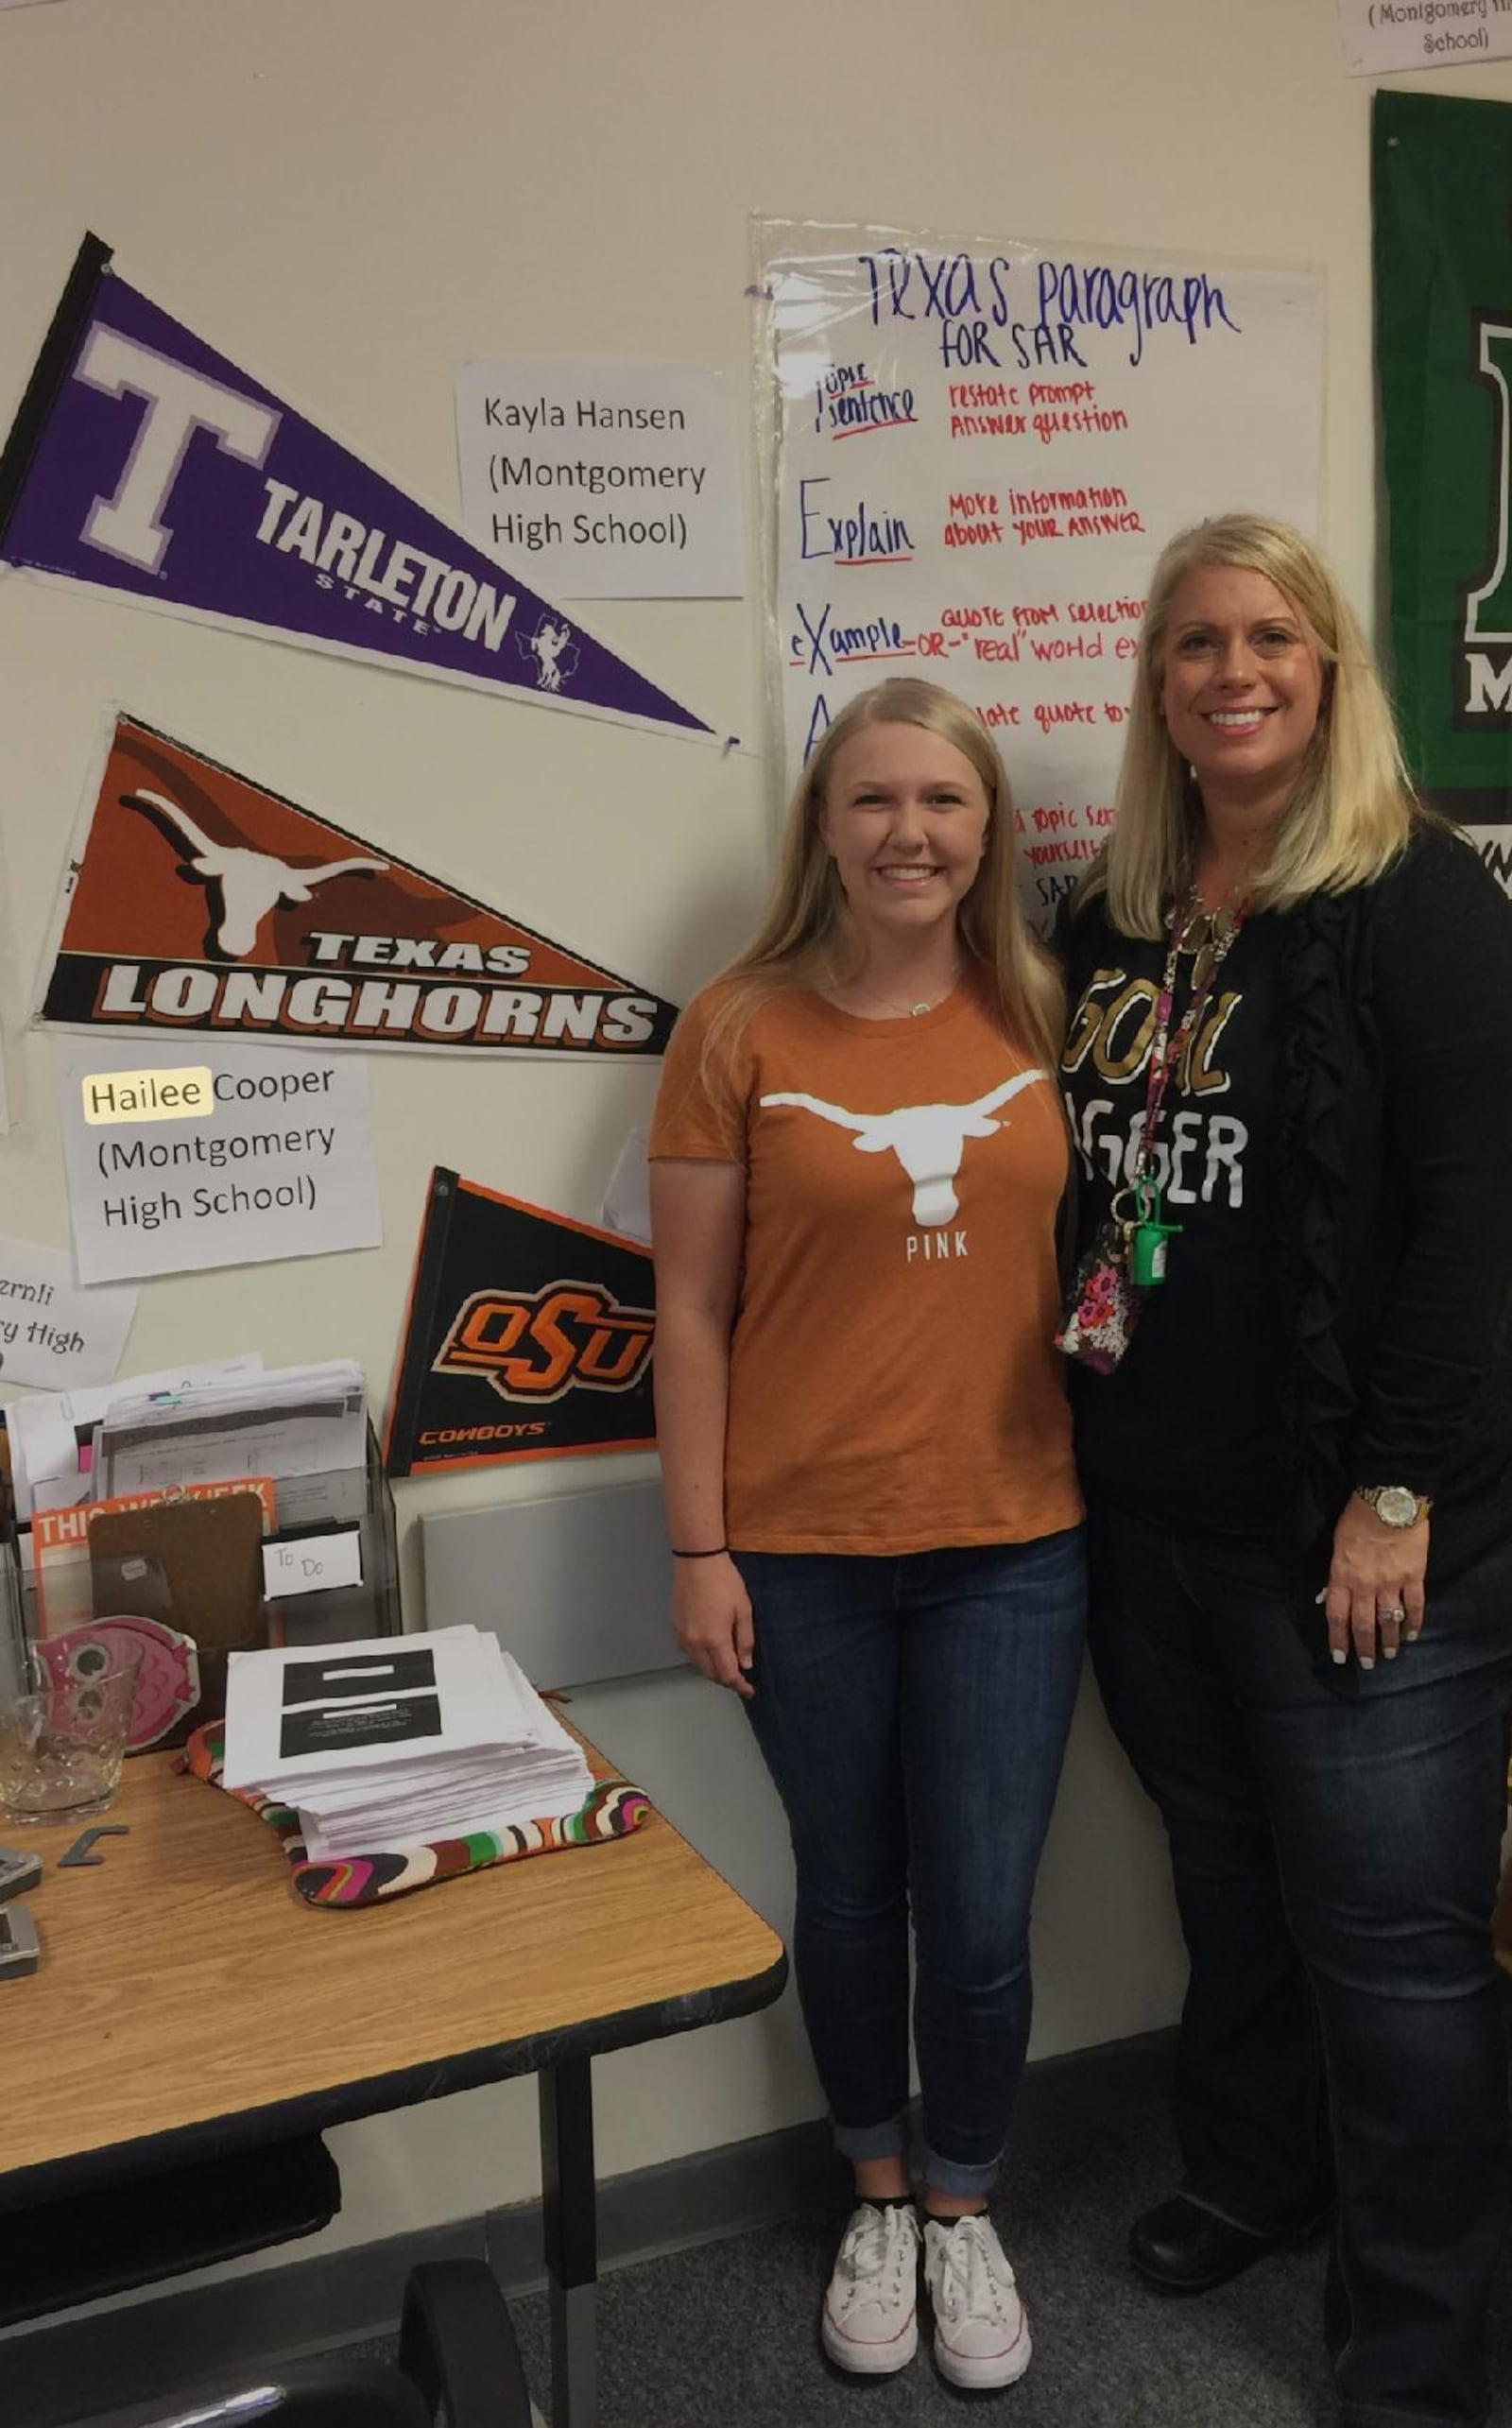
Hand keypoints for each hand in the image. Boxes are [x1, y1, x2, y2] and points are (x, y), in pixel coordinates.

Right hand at [672, 1553, 754, 1696]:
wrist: (697, 1560)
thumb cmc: (725, 1582)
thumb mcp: (743, 1609)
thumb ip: (745, 1640)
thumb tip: (745, 1665)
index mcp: (715, 1639)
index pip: (728, 1673)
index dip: (740, 1685)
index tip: (750, 1690)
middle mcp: (695, 1643)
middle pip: (710, 1673)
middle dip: (726, 1679)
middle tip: (741, 1678)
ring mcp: (682, 1636)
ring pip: (698, 1664)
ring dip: (712, 1669)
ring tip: (727, 1665)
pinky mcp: (675, 1627)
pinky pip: (688, 1652)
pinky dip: (701, 1658)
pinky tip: (710, 1650)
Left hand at [1322, 1496, 1428, 1668]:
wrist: (1388, 1501)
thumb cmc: (1357, 1519)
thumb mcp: (1336, 1546)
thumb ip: (1335, 1573)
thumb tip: (1328, 1595)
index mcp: (1342, 1576)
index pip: (1336, 1615)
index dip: (1338, 1639)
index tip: (1339, 1656)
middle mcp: (1365, 1585)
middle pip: (1363, 1624)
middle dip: (1364, 1648)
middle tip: (1367, 1665)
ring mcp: (1392, 1582)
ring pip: (1389, 1620)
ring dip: (1390, 1641)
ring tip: (1390, 1655)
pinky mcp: (1414, 1577)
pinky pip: (1415, 1605)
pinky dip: (1414, 1622)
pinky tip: (1413, 1634)